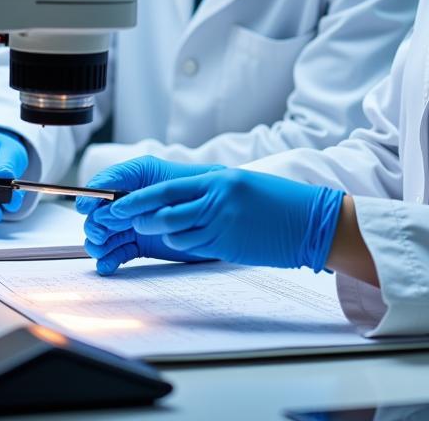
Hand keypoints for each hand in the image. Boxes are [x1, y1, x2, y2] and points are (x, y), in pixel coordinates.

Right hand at [76, 156, 224, 274]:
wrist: (219, 212)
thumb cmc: (197, 186)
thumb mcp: (164, 176)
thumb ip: (132, 179)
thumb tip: (102, 191)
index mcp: (133, 179)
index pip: (102, 186)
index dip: (91, 196)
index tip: (88, 206)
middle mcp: (129, 202)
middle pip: (97, 215)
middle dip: (95, 224)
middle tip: (102, 233)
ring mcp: (132, 224)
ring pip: (102, 236)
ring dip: (98, 244)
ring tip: (103, 250)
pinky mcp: (138, 245)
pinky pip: (115, 254)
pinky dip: (108, 261)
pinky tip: (108, 265)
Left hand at [95, 169, 344, 272]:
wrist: (311, 221)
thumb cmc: (279, 202)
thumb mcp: (243, 185)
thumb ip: (213, 190)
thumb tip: (181, 200)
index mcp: (221, 180)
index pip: (169, 189)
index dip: (139, 197)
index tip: (117, 202)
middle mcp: (219, 200)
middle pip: (165, 211)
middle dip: (139, 217)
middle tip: (123, 220)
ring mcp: (223, 224)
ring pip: (176, 233)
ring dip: (160, 235)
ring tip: (148, 231)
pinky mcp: (229, 245)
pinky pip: (195, 247)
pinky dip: (183, 245)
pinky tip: (181, 241)